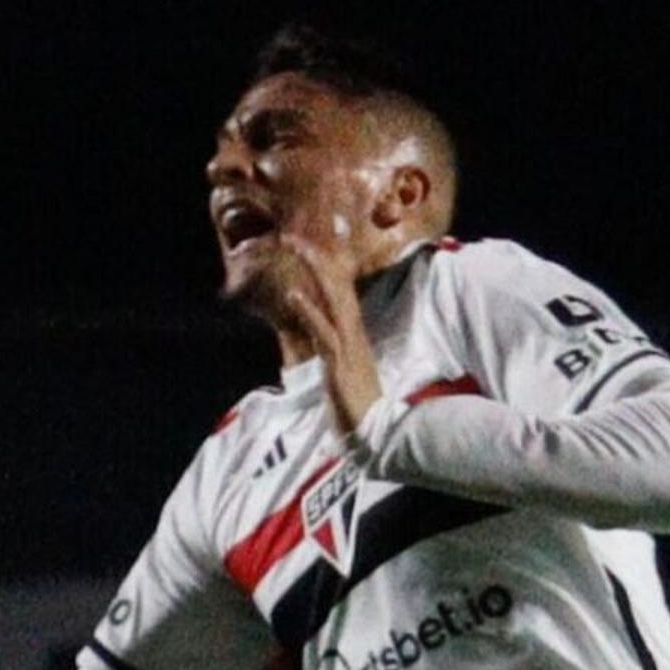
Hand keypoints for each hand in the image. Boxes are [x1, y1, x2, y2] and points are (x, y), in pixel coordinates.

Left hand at [244, 215, 385, 432]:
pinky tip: (294, 294)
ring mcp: (348, 347)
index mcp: (355, 335)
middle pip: (337, 288)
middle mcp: (353, 334)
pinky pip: (323, 334)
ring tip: (297, 247)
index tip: (309, 246)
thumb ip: (339, 349)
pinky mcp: (339, 364)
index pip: (342, 293)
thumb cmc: (360, 406)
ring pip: (332, 301)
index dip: (326, 268)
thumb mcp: (348, 370)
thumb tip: (328, 335)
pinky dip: (309, 313)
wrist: (375, 434)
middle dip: (316, 260)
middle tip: (295, 235)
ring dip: (314, 272)